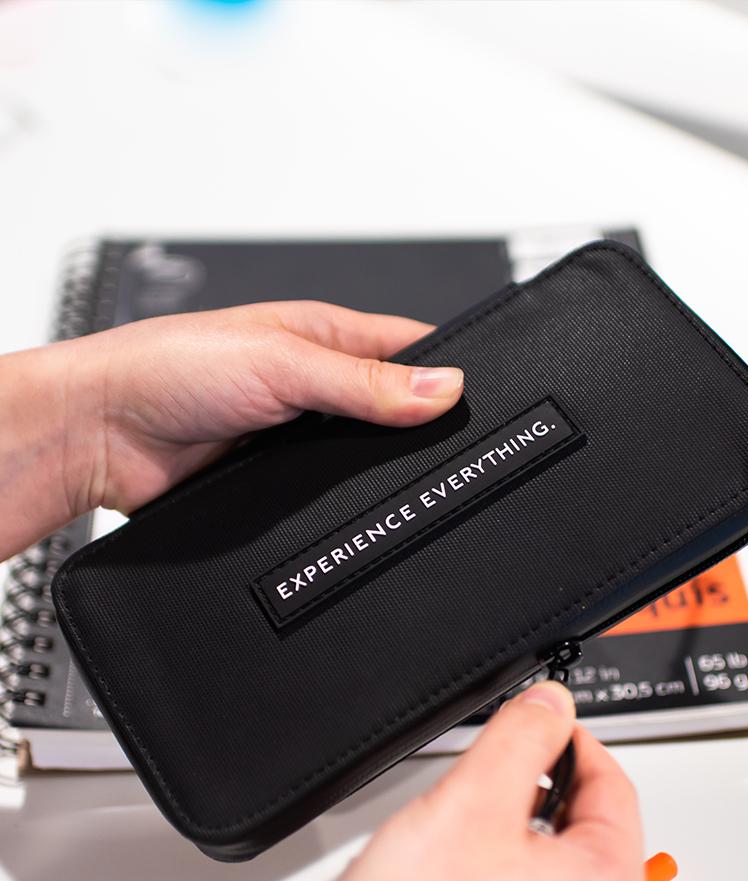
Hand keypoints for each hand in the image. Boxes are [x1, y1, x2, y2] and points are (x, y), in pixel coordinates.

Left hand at [0, 301, 462, 556]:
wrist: (99, 435)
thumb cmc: (167, 367)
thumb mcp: (281, 362)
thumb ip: (362, 380)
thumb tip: (442, 387)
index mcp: (326, 338)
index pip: (412, 348)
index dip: (451, 371)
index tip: (483, 398)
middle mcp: (319, 387)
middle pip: (398, 410)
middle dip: (424, 429)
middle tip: (453, 452)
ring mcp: (303, 438)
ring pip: (369, 459)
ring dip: (385, 470)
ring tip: (413, 484)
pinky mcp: (285, 483)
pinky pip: (334, 498)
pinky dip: (351, 504)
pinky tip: (365, 510)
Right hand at [270, 682, 645, 880]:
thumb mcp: (471, 799)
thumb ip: (522, 736)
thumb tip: (552, 704)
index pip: (615, 785)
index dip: (571, 741)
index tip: (539, 724)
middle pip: (589, 828)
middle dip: (541, 791)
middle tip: (488, 784)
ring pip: (560, 869)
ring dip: (520, 838)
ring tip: (464, 842)